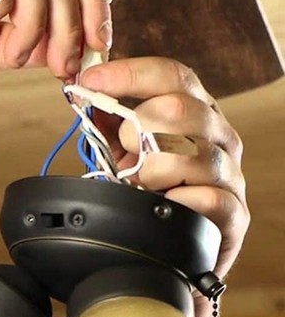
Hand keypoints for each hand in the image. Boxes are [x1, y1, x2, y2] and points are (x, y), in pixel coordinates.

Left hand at [80, 56, 248, 280]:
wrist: (173, 242)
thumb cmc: (150, 186)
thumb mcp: (125, 147)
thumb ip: (108, 118)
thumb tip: (83, 92)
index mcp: (194, 108)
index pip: (171, 74)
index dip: (129, 74)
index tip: (91, 80)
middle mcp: (217, 133)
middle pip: (179, 108)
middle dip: (136, 130)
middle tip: (125, 153)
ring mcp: (230, 171)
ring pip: (190, 154)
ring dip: (151, 172)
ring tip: (141, 185)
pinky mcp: (234, 212)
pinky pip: (207, 198)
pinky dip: (174, 202)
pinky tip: (163, 203)